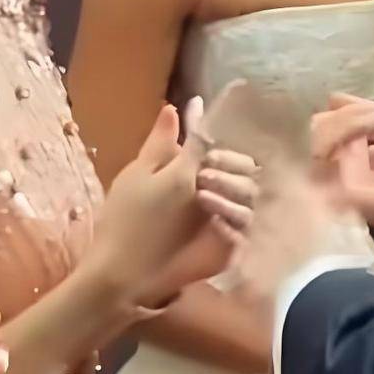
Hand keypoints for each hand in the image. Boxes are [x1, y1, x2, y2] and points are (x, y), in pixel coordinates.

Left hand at [90, 98, 257, 304]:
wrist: (123, 271)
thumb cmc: (131, 221)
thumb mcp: (148, 173)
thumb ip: (166, 141)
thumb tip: (178, 102)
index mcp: (194, 174)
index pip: (226, 154)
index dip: (223, 151)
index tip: (210, 154)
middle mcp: (214, 195)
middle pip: (246, 175)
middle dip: (230, 171)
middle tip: (204, 178)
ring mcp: (223, 223)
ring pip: (250, 201)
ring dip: (231, 195)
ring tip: (204, 198)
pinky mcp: (227, 250)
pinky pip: (246, 233)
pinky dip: (234, 225)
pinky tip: (217, 224)